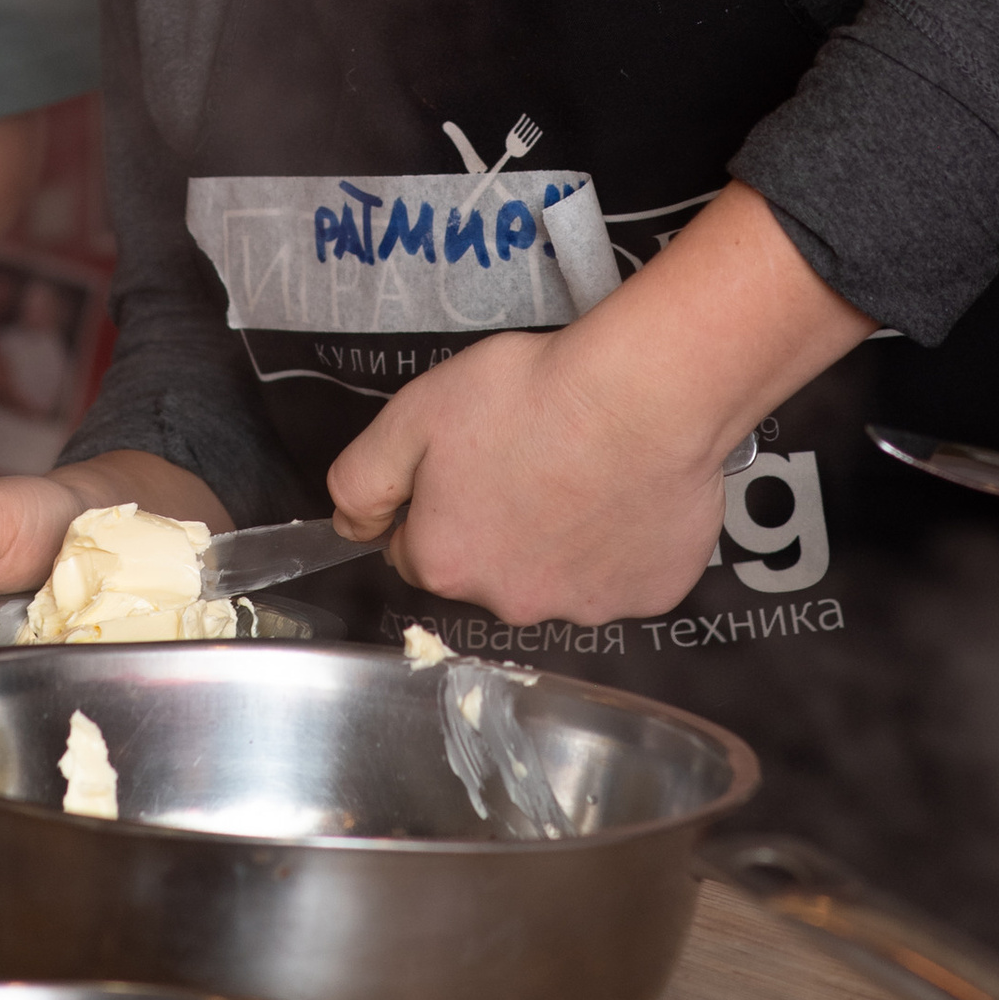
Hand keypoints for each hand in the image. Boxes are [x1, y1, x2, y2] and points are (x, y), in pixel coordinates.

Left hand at [332, 180, 870, 623]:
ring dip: (560, 540)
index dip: (434, 505)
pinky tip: (626, 491)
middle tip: (524, 460)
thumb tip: (348, 526)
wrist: (644, 394)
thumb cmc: (530, 395)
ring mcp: (586, 605)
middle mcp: (512, 602)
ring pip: (558, 577)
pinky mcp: (649, 593)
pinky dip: (622, 544)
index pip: (416, 552)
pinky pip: (624, 575)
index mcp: (446, 562)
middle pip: (488, 571)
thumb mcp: (413, 415)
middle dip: (496, 528)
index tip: (463, 466)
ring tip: (581, 471)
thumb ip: (362, 480)